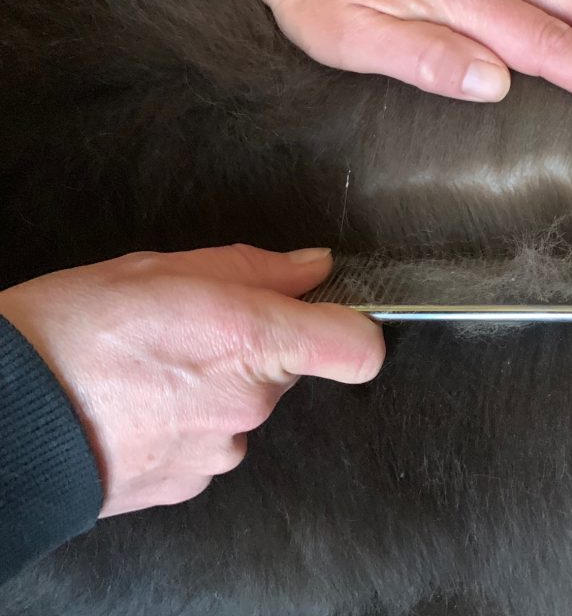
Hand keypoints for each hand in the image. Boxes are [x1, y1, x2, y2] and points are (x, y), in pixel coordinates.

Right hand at [0, 245, 383, 517]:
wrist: (7, 419)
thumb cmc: (71, 334)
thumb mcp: (162, 269)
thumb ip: (254, 268)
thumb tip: (312, 269)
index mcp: (252, 339)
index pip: (357, 349)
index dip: (354, 329)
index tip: (333, 315)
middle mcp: (249, 402)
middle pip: (288, 370)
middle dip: (254, 347)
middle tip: (191, 330)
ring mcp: (222, 449)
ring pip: (246, 407)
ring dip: (216, 387)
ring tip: (153, 370)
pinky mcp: (192, 482)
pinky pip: (211, 443)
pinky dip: (188, 423)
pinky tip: (142, 406)